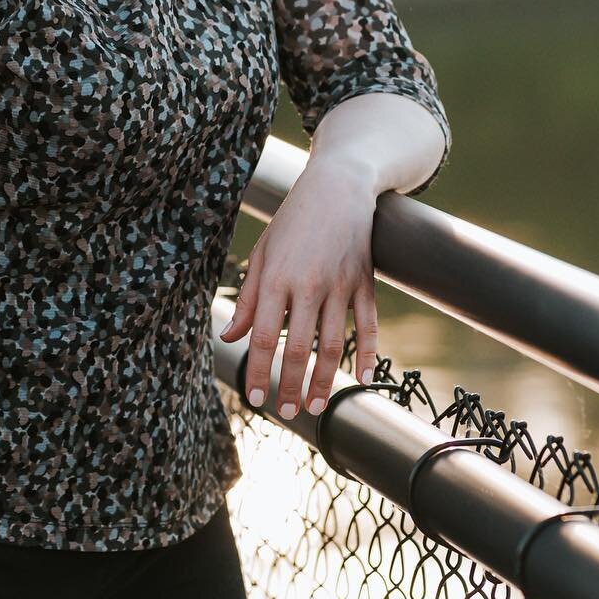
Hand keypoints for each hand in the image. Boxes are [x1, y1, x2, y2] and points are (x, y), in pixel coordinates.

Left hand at [218, 150, 381, 417]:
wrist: (337, 186)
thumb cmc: (293, 221)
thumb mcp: (263, 254)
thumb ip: (248, 299)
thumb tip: (229, 336)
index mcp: (277, 278)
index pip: (265, 336)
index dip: (259, 370)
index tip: (255, 398)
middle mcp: (309, 285)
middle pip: (299, 348)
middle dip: (289, 385)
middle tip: (284, 413)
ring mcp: (340, 285)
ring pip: (334, 344)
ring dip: (325, 380)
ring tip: (315, 406)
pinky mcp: (365, 282)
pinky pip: (368, 325)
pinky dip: (369, 354)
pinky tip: (364, 378)